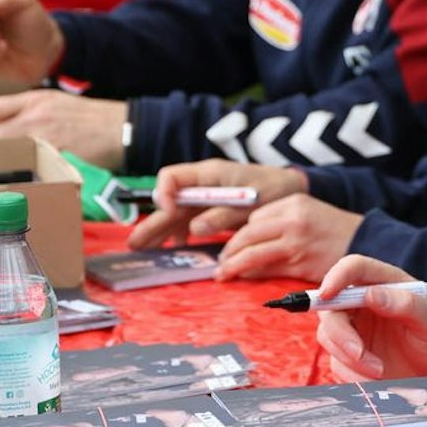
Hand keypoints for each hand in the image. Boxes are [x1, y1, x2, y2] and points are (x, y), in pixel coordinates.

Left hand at [0, 90, 123, 167]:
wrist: (126, 129)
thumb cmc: (96, 121)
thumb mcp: (60, 104)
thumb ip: (33, 113)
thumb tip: (8, 131)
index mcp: (36, 99)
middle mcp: (35, 114)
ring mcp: (44, 135)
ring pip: (2, 152)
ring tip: (4, 174)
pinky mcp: (55, 156)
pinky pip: (24, 167)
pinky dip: (18, 176)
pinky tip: (23, 181)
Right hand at [127, 160, 306, 249]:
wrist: (292, 188)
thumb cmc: (274, 189)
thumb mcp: (251, 201)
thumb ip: (222, 214)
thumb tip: (194, 229)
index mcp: (209, 174)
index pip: (172, 177)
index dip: (165, 194)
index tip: (170, 212)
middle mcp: (202, 186)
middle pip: (169, 202)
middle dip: (152, 223)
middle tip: (134, 245)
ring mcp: (206, 199)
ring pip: (177, 215)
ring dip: (162, 233)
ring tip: (148, 252)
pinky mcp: (213, 212)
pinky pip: (190, 223)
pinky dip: (182, 236)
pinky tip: (177, 249)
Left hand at [215, 194, 362, 281]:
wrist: (368, 242)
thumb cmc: (334, 230)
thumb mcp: (308, 211)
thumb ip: (280, 219)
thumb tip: (246, 239)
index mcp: (293, 202)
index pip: (253, 217)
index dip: (239, 233)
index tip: (231, 244)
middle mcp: (293, 219)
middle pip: (247, 234)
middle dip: (229, 250)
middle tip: (220, 262)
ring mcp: (296, 242)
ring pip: (252, 254)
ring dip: (233, 266)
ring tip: (224, 273)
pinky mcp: (300, 264)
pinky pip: (267, 270)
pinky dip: (251, 275)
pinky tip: (244, 278)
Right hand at [313, 254, 426, 381]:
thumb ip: (406, 304)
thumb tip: (371, 294)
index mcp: (385, 282)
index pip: (353, 268)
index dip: (336, 276)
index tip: (328, 294)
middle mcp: (364, 302)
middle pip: (330, 307)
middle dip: (340, 333)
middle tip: (360, 354)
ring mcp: (355, 329)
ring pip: (328, 337)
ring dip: (350, 359)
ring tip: (381, 371)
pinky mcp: (350, 354)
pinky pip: (337, 363)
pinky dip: (352, 375)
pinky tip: (376, 381)